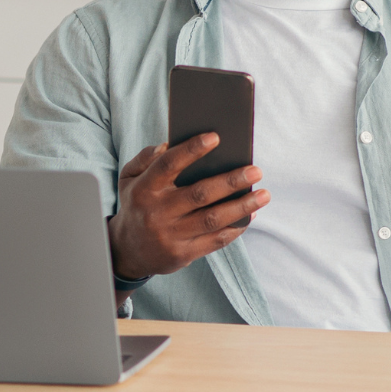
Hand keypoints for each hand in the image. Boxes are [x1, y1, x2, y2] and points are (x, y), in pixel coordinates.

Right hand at [108, 133, 270, 279]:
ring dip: (242, 207)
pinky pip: (215, 240)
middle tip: (256, 170)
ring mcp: (171, 235)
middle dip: (231, 181)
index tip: (216, 137)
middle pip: (200, 194)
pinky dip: (236, 228)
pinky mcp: (183, 254)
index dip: (192, 150)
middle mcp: (157, 213)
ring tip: (264, 194)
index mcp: (144, 189)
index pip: (168, 165)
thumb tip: (167, 144)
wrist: (126, 251)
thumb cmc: (137, 205)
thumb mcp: (129, 179)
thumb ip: (145, 159)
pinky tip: (251, 215)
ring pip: (212, 219)